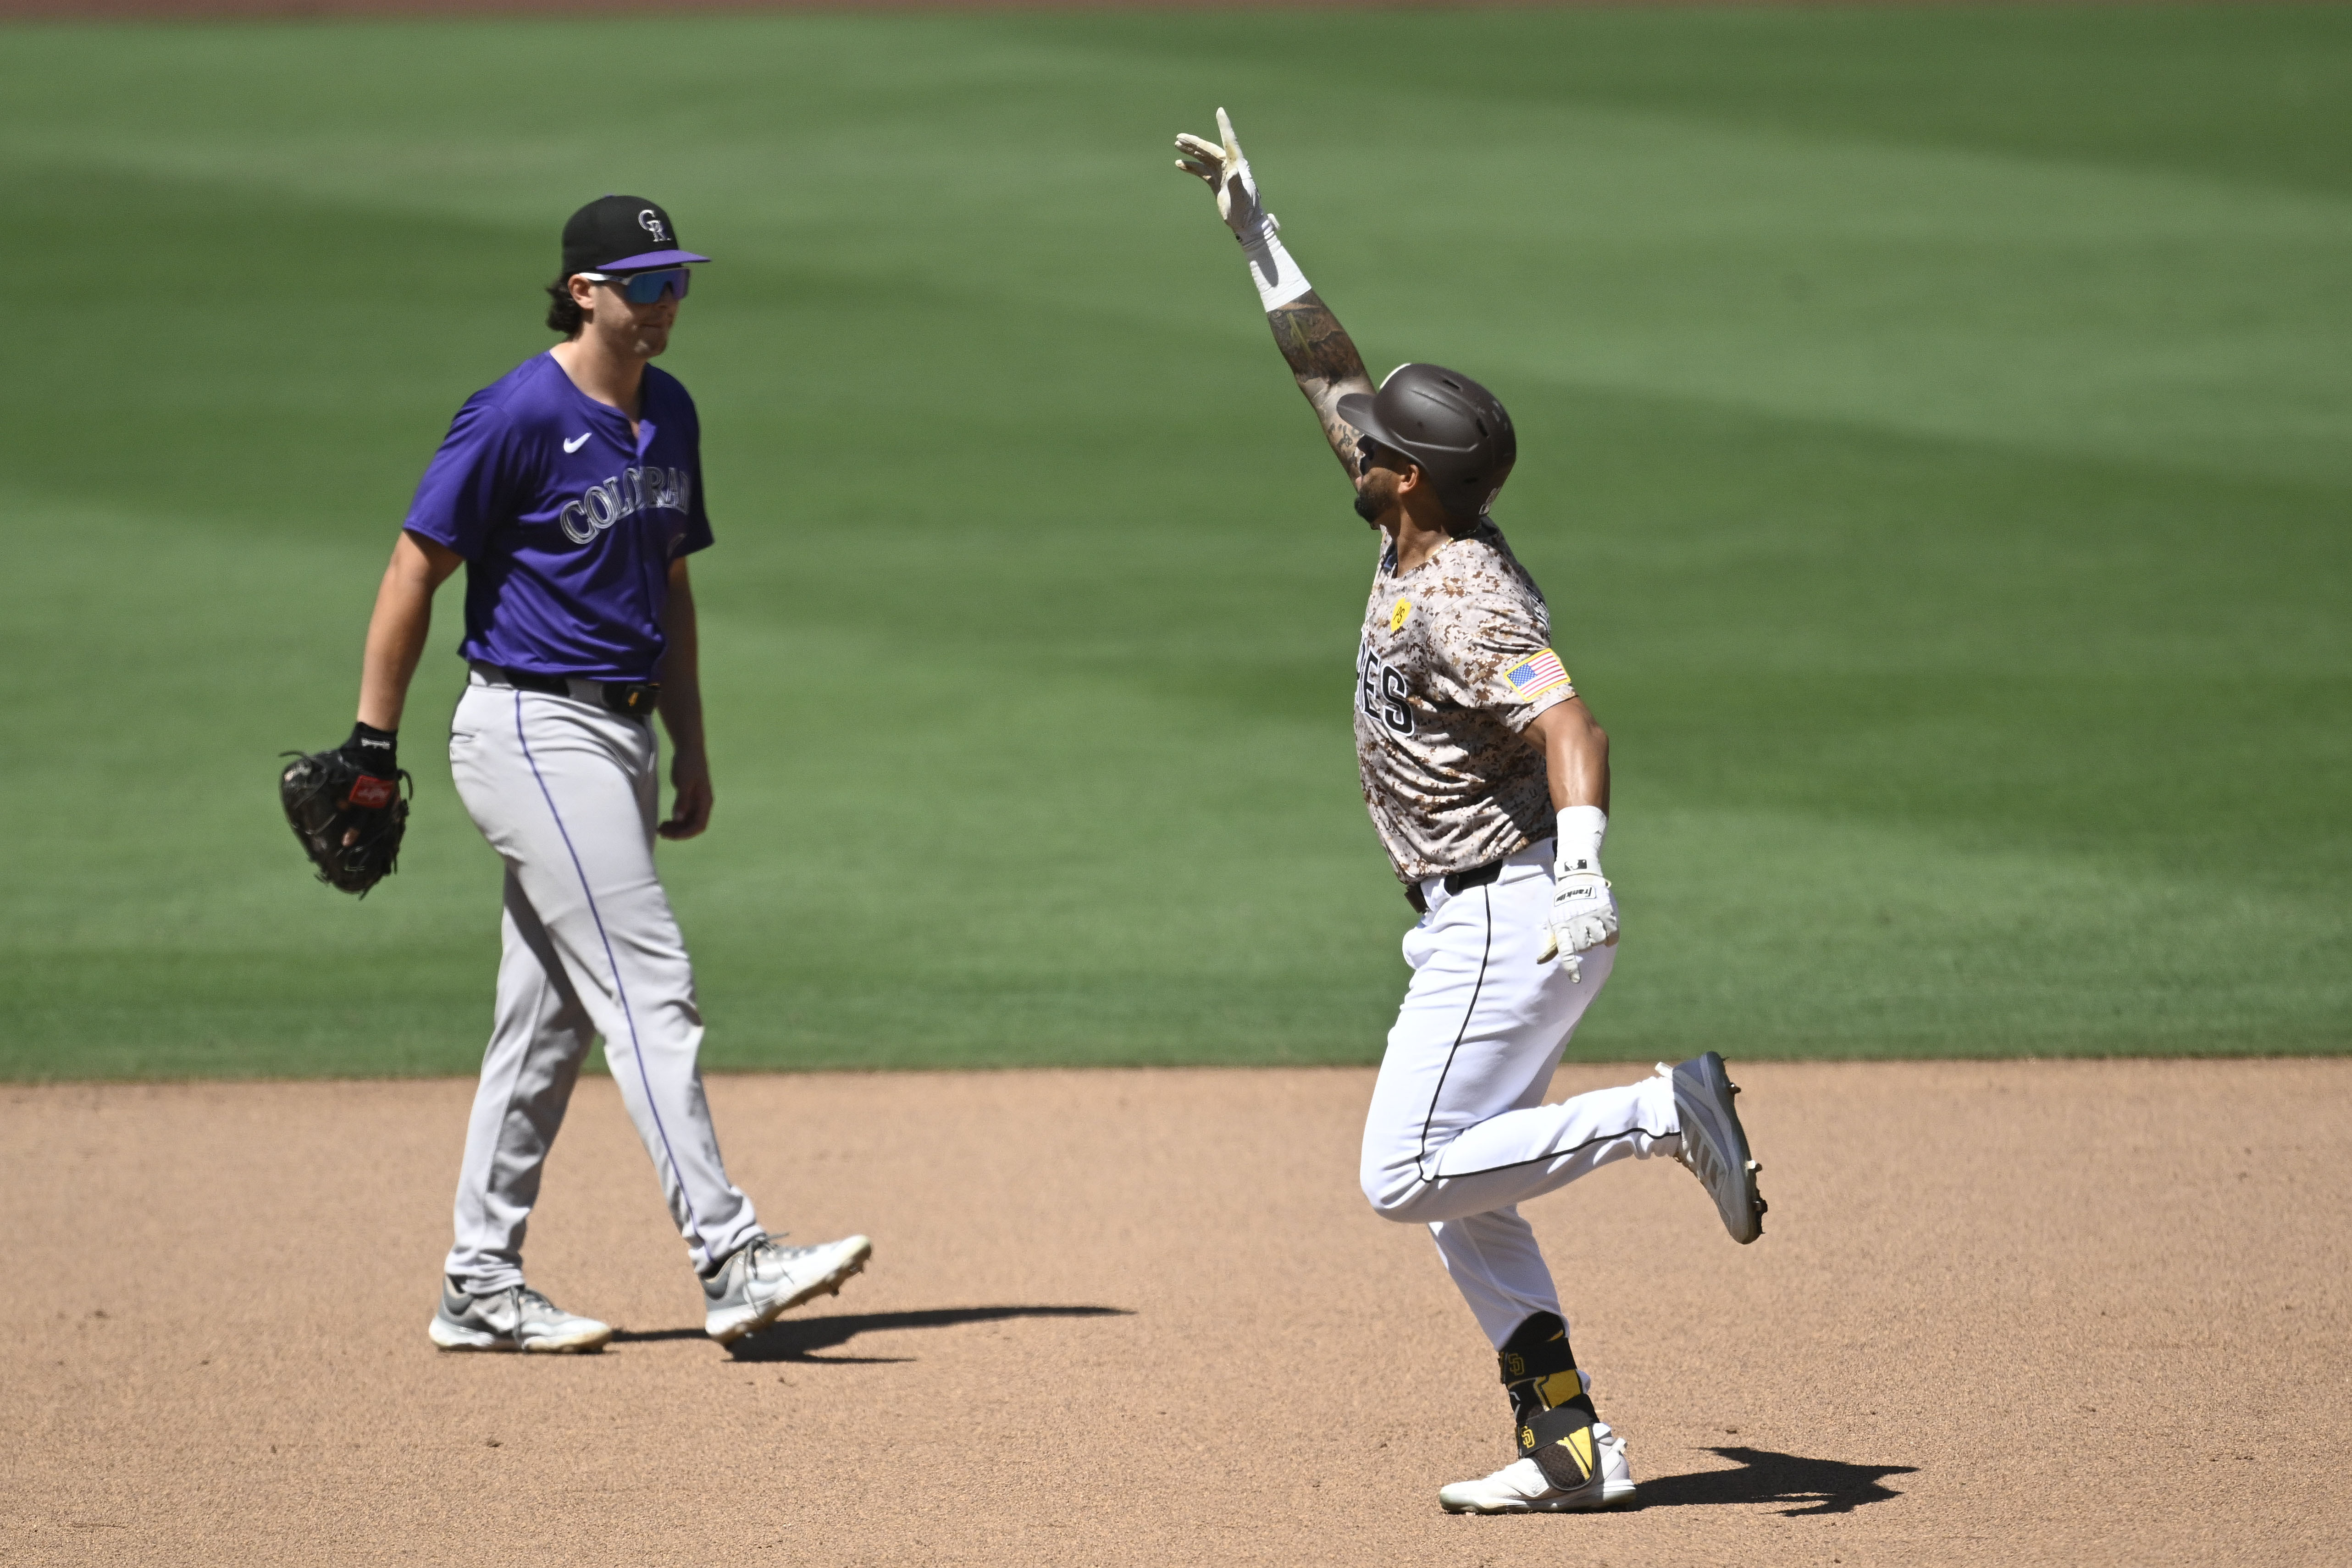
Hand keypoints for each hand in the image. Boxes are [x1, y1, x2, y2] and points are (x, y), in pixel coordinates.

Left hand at [660, 750, 712, 840]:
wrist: (688, 749)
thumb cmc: (688, 764)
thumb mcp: (685, 782)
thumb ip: (682, 801)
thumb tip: (678, 819)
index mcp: (705, 801)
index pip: (699, 825)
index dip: (686, 833)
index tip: (672, 835)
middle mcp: (702, 804)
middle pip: (693, 826)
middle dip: (678, 832)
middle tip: (661, 832)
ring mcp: (696, 802)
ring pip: (687, 822)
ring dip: (675, 828)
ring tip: (660, 828)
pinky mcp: (689, 798)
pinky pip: (683, 815)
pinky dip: (674, 821)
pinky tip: (664, 822)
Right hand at [1174, 107, 1274, 242]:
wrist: (1247, 224)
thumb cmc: (1247, 210)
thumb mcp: (1241, 197)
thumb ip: (1237, 183)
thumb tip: (1233, 171)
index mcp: (1237, 165)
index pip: (1230, 141)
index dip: (1224, 126)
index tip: (1220, 111)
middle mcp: (1230, 166)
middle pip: (1210, 149)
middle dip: (1195, 143)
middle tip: (1179, 137)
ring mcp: (1223, 174)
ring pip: (1204, 158)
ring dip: (1191, 151)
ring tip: (1177, 145)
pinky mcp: (1217, 183)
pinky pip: (1202, 171)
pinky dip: (1191, 167)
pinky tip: (1180, 164)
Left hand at [1537, 866, 1616, 981]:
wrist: (1576, 878)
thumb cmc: (1563, 905)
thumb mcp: (1554, 922)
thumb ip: (1552, 944)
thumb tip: (1539, 961)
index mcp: (1561, 926)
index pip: (1565, 951)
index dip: (1571, 966)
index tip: (1576, 980)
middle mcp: (1576, 922)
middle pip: (1585, 947)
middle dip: (1585, 946)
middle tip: (1583, 936)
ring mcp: (1592, 916)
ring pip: (1599, 940)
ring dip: (1598, 940)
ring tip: (1594, 932)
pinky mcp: (1605, 911)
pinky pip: (1612, 933)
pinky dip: (1611, 938)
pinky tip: (1608, 936)